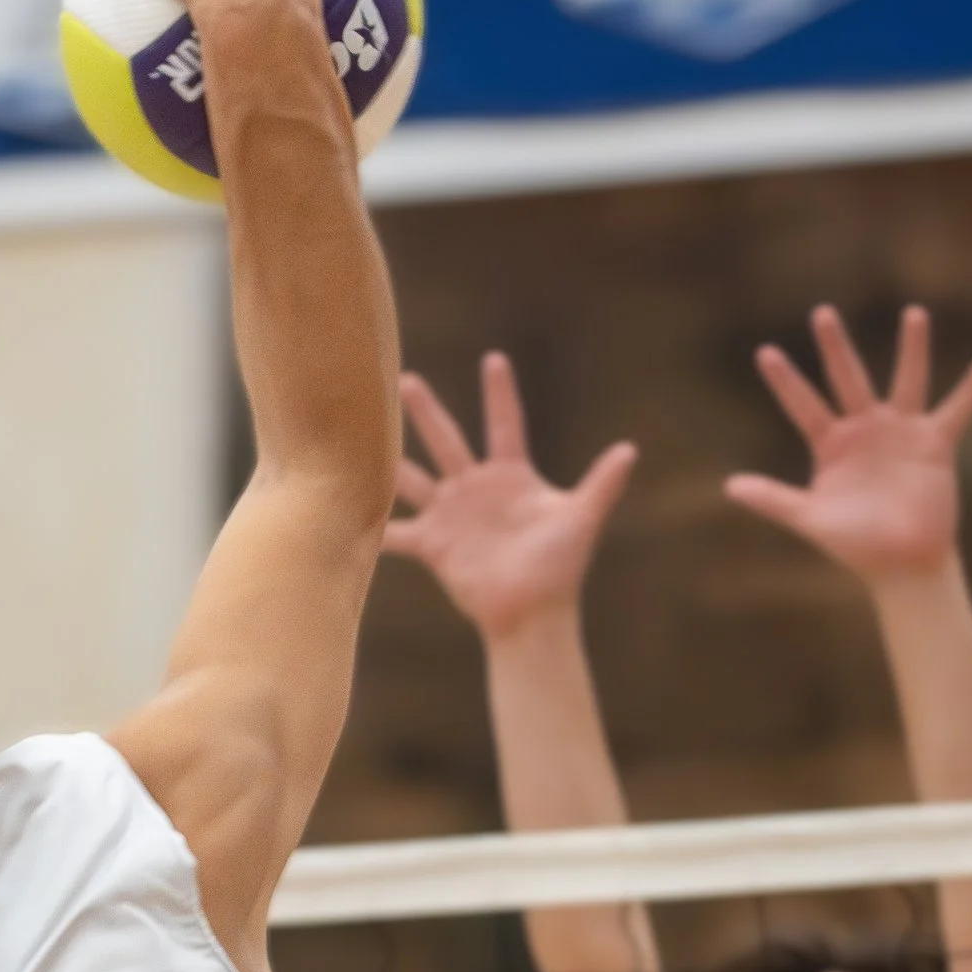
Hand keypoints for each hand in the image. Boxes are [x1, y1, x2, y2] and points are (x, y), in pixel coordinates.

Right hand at [382, 354, 636, 639]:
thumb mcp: (580, 518)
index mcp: (511, 477)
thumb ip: (601, 483)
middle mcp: (476, 490)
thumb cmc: (559, 568)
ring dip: (387, 457)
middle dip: (426, 411)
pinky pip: (395, 533)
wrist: (532, 614)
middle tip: (404, 379)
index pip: (504, 425)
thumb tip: (630, 450)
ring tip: (359, 433)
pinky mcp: (433, 545)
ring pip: (412, 478)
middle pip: (447, 440)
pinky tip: (340, 512)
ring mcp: (451, 516)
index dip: (500, 393)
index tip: (493, 358)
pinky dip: (370, 526)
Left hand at [727, 305, 971, 584]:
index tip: (764, 351)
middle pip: (849, 379)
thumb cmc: (855, 544)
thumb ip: (774, 500)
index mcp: (831, 444)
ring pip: (907, 380)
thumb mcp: (811, 519)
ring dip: (912, 348)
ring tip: (914, 312)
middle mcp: (866, 429)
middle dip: (835, 348)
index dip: (785, 381)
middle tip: (821, 312)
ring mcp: (902, 432)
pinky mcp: (936, 443)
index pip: (803, 406)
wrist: (901, 563)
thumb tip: (729, 487)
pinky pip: (957, 411)